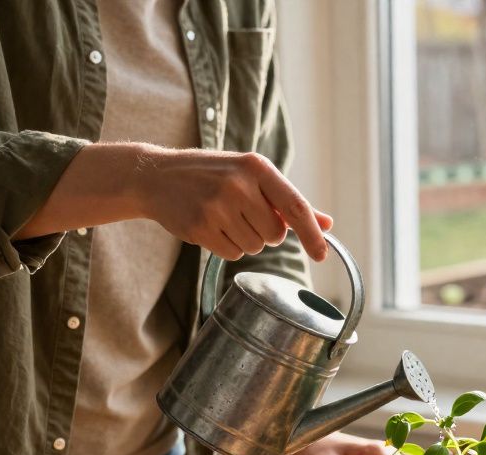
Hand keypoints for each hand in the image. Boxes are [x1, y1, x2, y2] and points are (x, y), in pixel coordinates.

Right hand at [133, 146, 332, 261]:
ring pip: (255, 247)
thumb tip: (327, 223)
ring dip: (244, 240)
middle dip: (265, 233)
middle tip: (242, 213)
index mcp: (257, 167)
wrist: (157, 177)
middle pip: (275, 235)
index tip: (322, 255)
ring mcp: (218, 206)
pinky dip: (226, 247)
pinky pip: (233, 254)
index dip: (312, 234)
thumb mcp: (251, 177)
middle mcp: (239, 184)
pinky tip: (211, 227)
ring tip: (223, 217)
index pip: (296, 207)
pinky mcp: (200, 226)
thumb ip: (288, 202)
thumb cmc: (212, 176)